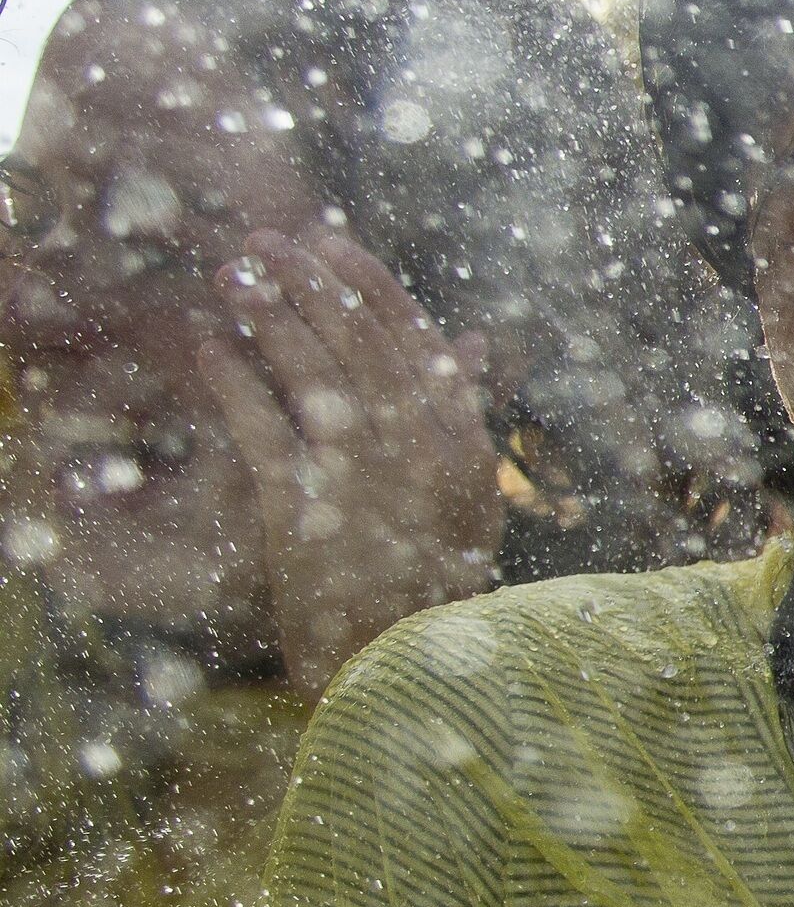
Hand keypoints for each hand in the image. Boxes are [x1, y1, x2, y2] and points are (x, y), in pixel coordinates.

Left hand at [195, 227, 503, 690]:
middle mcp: (421, 457)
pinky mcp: (307, 515)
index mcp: (465, 447)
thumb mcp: (470, 495)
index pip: (418, 344)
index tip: (331, 243)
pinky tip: (208, 346)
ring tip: (233, 273)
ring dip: (269, 316)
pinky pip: (263, 431)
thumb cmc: (433, 580)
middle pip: (361, 346)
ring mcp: (365, 484)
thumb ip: (464, 414)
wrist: (400, 667)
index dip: (371, 288)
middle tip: (266, 240)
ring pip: (314, 376)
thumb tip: (472, 340)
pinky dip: (234, 383)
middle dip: (311, 284)